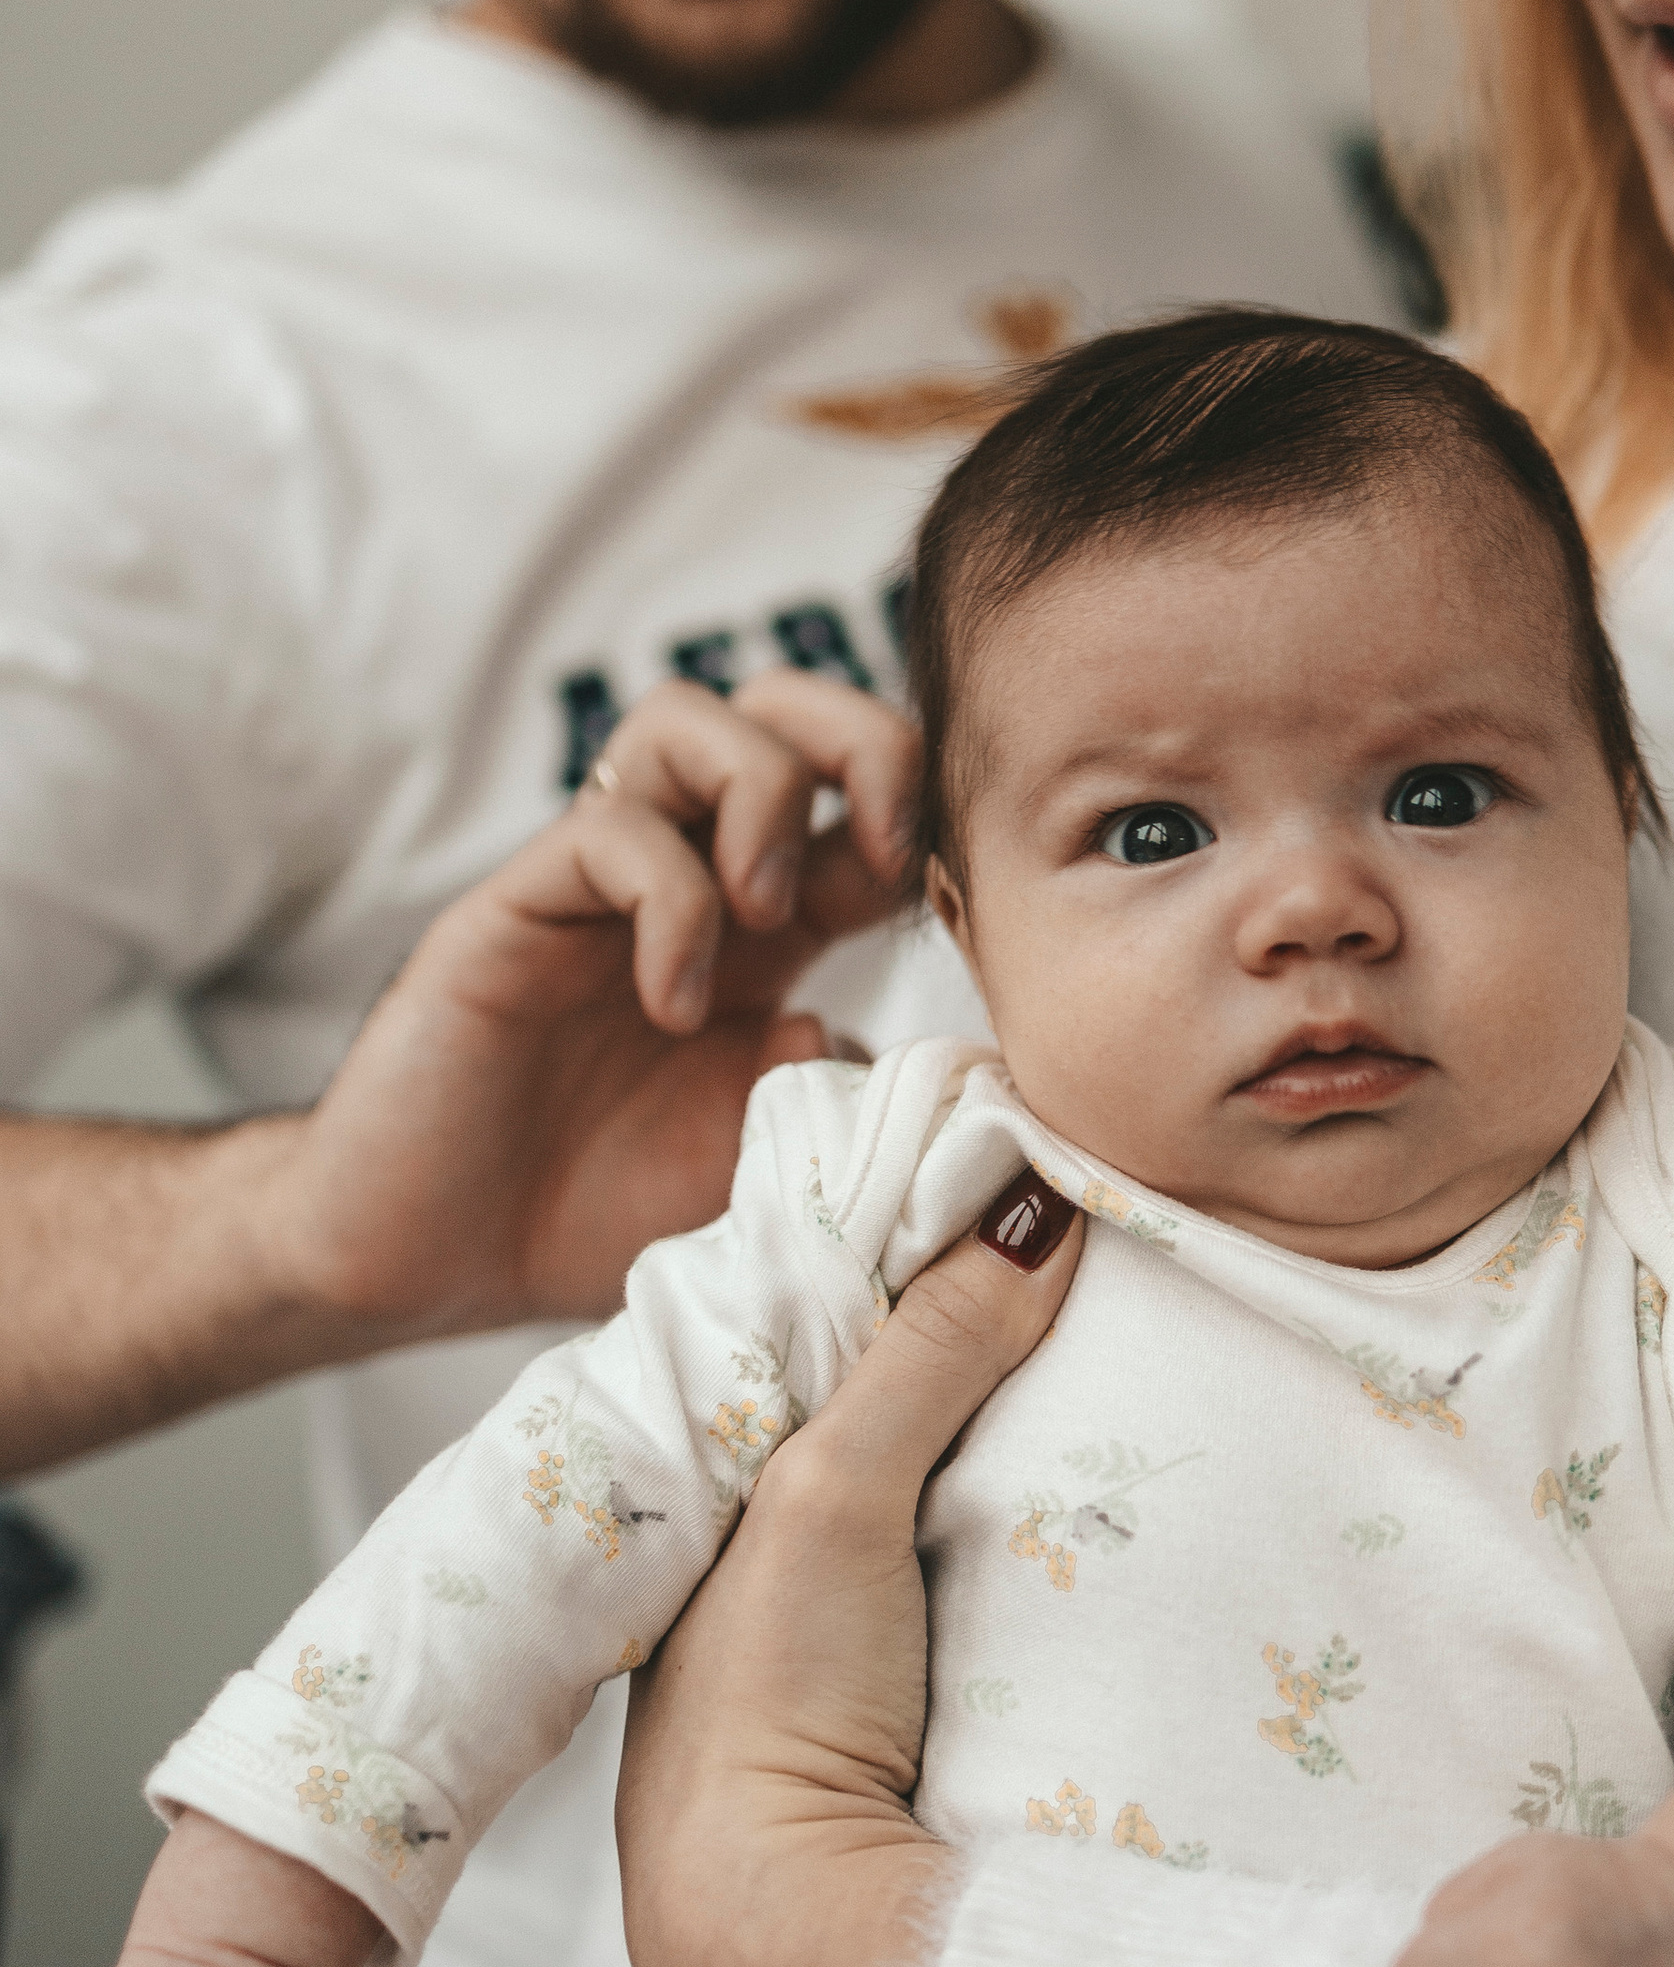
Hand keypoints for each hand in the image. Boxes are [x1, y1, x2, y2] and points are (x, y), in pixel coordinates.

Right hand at [278, 670, 917, 1338]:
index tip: (945, 901)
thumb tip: (903, 1037)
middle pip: (781, 702)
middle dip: (862, 740)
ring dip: (764, 799)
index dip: (925, 813)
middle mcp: (682, 875)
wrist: (434, 1264)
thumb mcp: (765, 1164)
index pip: (862, 794)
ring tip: (770, 922)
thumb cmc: (594, 1213)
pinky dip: (674, 903)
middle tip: (879, 857)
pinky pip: (610, 828)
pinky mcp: (514, 907)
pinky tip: (676, 1005)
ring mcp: (594, 882)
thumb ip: (843, 1097)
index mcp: (762, 927)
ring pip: (687, 718)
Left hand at [618, 1170, 1083, 1966]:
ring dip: (1030, 1429)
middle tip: (1098, 1237)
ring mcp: (863, 1623)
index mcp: (726, 1491)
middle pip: (903, 1400)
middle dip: (984, 1330)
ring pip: (958, 1483)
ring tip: (1135, 1326)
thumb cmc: (768, 1706)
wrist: (788, 1934)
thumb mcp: (833, 1493)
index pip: (833, 1328)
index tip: (1019, 1173)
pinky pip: (1002, 1564)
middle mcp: (784, 1548)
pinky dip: (1051, 1516)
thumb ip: (925, 1353)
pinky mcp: (938, 1690)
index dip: (919, 1253)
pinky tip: (1123, 1475)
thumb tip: (1033, 1202)